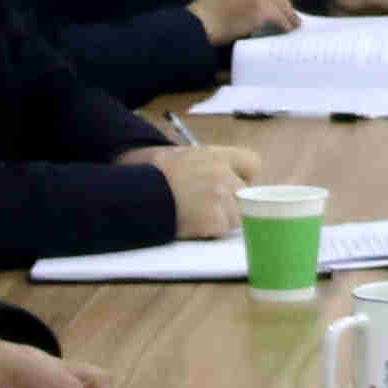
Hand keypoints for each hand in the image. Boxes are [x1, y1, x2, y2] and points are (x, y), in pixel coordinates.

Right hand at [123, 141, 250, 238]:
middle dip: (231, 202)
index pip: (252, 163)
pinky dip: (211, 231)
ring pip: (237, 214)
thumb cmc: (151, 173)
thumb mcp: (180, 156)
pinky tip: (193, 225)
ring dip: (222, 219)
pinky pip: (224, 230)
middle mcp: (223, 175)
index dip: (243, 176)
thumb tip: (222, 173)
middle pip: (245, 193)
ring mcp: (221, 198)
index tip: (232, 184)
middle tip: (208, 205)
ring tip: (197, 215)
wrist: (135, 193)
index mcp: (216, 156)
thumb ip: (206, 162)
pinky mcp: (214, 220)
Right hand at [195, 0, 296, 44]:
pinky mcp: (260, 7)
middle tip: (293, 9)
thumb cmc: (207, 14)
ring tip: (294, 23)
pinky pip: (279, 15)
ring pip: (280, 2)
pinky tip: (286, 28)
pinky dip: (284, 22)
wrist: (199, 23)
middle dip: (287, 0)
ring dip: (289, 14)